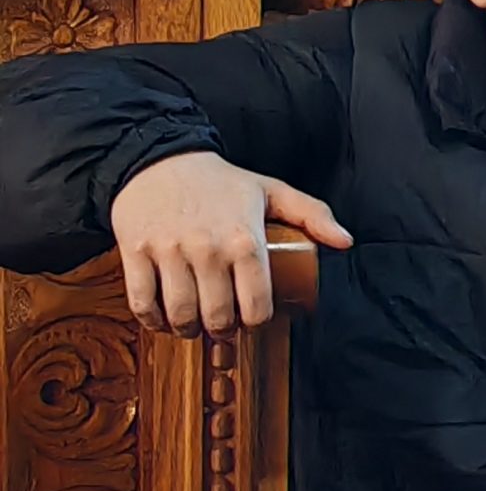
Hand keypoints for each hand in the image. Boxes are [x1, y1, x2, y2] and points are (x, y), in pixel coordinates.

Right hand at [108, 151, 350, 334]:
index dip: (256, 321)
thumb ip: (312, 214)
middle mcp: (207, 248)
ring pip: (180, 315)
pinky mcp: (135, 253)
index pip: (256, 303)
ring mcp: (169, 252)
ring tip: (195, 324)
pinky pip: (142, 304)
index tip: (253, 318)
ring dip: (188, 329)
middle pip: (217, 316)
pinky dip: (152, 320)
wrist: (158, 161)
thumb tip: (345, 242)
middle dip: (222, 329)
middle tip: (223, 324)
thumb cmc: (219, 182)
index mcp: (244, 238)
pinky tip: (163, 317)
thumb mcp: (271, 191)